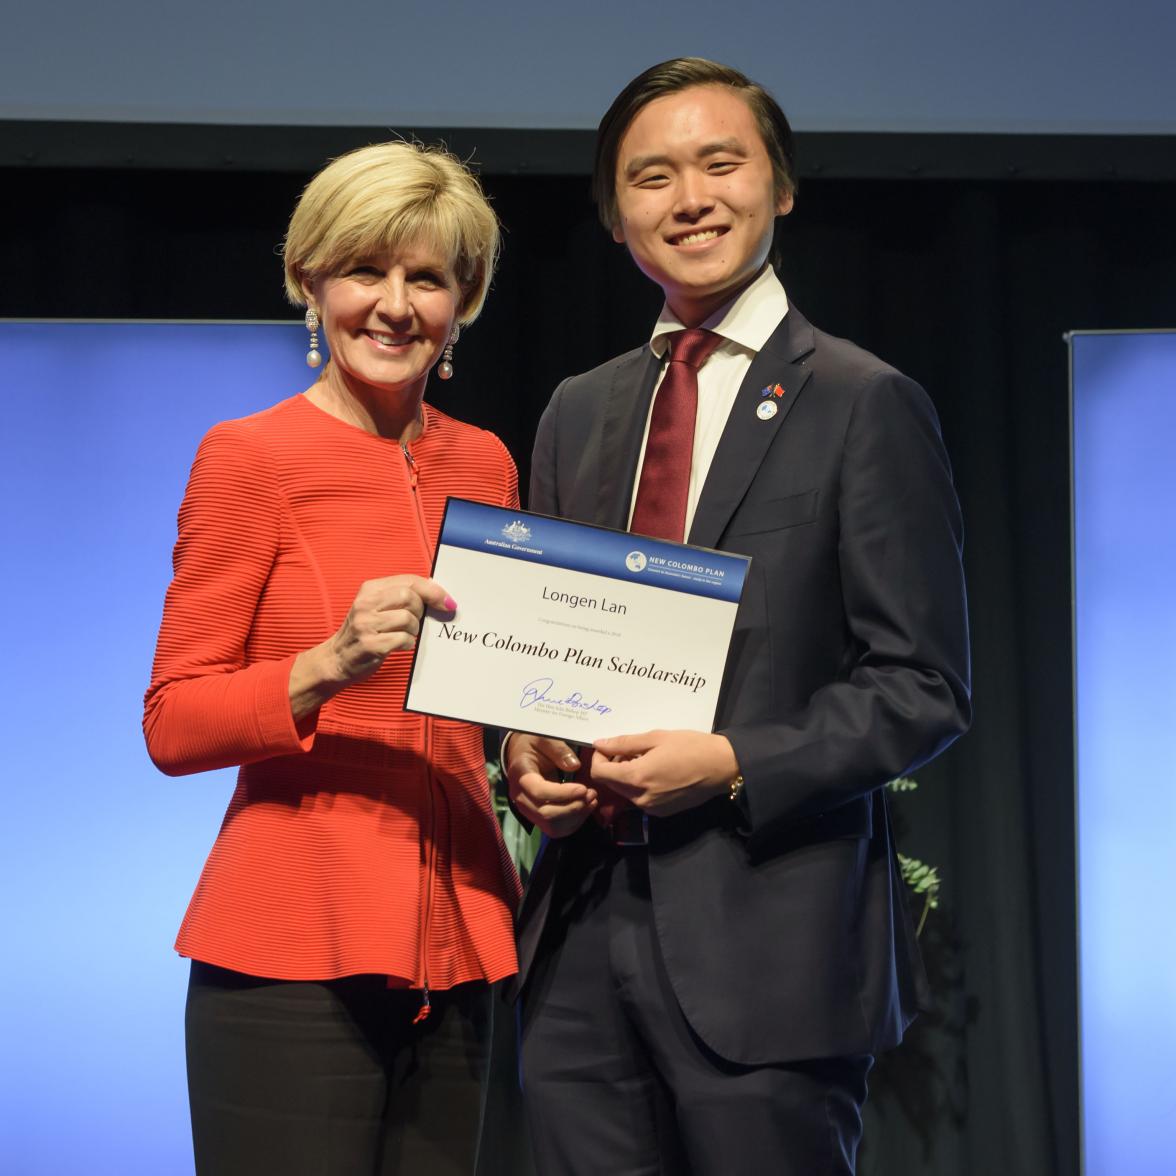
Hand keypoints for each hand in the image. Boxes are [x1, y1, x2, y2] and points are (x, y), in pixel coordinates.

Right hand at [324, 575, 453, 683]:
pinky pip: (403, 639)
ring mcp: (365, 624)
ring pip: (408, 619)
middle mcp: (365, 603)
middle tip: (414, 622)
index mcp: (370, 589)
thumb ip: (402, 596)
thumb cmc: (366, 631)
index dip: (433, 591)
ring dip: (413, 630)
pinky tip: (399, 645)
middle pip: (410, 598)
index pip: (409, 581)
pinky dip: (407, 644)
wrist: (337, 658)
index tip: (448, 602)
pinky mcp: (370, 644)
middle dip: (420, 611)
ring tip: (404, 634)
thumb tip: (437, 592)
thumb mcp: (377, 606)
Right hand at [505, 733, 596, 838]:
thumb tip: (574, 766)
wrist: (521, 754)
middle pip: (546, 814)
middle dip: (573, 808)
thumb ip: (559, 750)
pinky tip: (586, 808)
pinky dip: (573, 823)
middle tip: (591, 794)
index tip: (584, 788)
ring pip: (552, 826)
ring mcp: (528, 810)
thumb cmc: (533, 745)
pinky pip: (555, 829)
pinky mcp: (537, 817)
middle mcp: (520, 797)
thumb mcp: (544, 739)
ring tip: (591, 801)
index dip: (563, 794)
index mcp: (521, 775)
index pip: (539, 792)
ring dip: (575, 817)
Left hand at [589, 730, 738, 816]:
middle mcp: (640, 798)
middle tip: (630, 750)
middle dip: (613, 766)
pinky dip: (640, 785)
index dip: (598, 758)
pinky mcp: (662, 813)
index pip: (599, 773)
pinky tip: (656, 772)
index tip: (609, 747)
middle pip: (611, 783)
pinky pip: (640, 799)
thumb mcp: (656, 738)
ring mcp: (651, 809)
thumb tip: (599, 743)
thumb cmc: (690, 746)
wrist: (722, 766)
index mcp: (636, 778)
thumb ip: (624, 743)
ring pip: (625, 792)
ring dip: (627, 776)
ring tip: (646, 759)